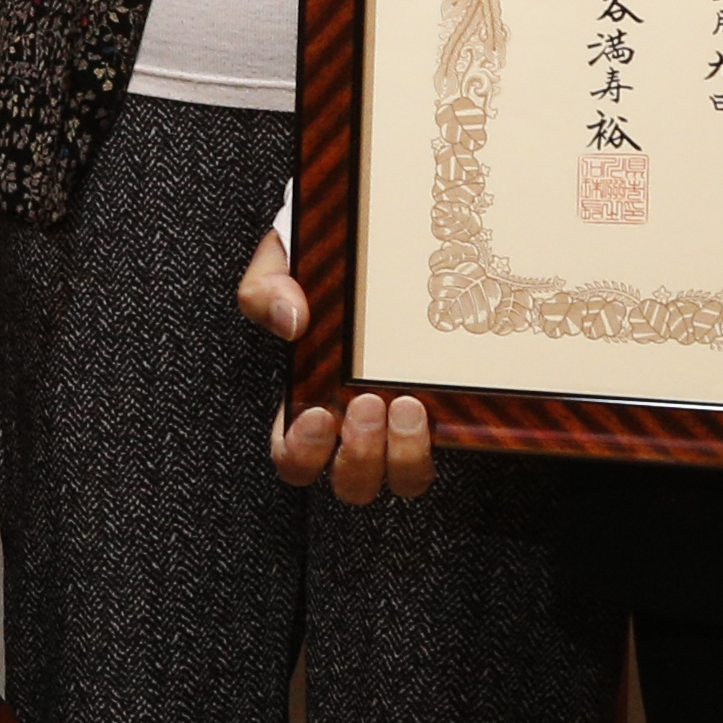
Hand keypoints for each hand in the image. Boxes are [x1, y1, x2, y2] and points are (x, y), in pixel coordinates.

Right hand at [237, 229, 433, 504]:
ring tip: (409, 404)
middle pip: (353, 483)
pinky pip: (455, 444)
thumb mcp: (282, 261)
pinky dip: (454, 434)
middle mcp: (357, 424)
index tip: (317, 416)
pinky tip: (449, 396)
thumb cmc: (322, 259)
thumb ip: (266, 287)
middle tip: (367, 404)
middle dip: (360, 456)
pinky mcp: (447, 408)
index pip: (294, 459)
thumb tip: (291, 322)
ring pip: (406, 479)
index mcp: (308, 402)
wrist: (383, 239)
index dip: (302, 454)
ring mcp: (405, 421)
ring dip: (407, 455)